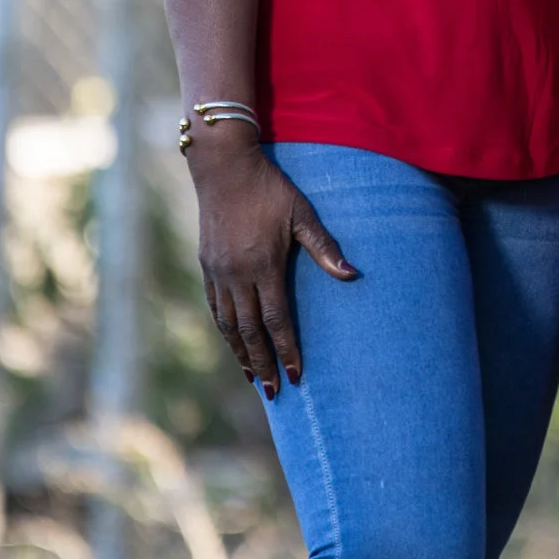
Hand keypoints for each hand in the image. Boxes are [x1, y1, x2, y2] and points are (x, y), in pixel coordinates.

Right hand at [189, 126, 356, 396]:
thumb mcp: (301, 214)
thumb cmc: (270, 188)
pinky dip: (224, 330)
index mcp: (263, 266)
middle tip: (272, 391)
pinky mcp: (206, 266)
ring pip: (229, 324)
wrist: (223, 167)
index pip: (277, 320)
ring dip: (241, 353)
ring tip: (252, 376)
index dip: (287, 350)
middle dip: (263, 363)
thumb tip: (352, 275)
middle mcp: (237, 276)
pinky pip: (215, 308)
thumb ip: (324, 248)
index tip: (296, 375)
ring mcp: (218, 272)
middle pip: (250, 332)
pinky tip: (232, 342)